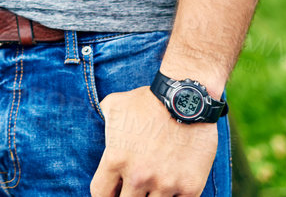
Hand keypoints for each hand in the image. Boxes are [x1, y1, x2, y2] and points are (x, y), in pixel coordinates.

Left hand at [91, 85, 217, 196]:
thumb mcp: (114, 105)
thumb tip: (95, 124)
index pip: (100, 194)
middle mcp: (138, 175)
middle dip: (128, 196)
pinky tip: (173, 189)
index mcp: (116, 159)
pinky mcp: (190, 187)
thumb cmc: (148, 100)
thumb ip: (102, 122)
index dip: (105, 196)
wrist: (188, 98)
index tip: (113, 192)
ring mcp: (166, 184)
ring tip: (155, 185)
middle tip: (136, 187)